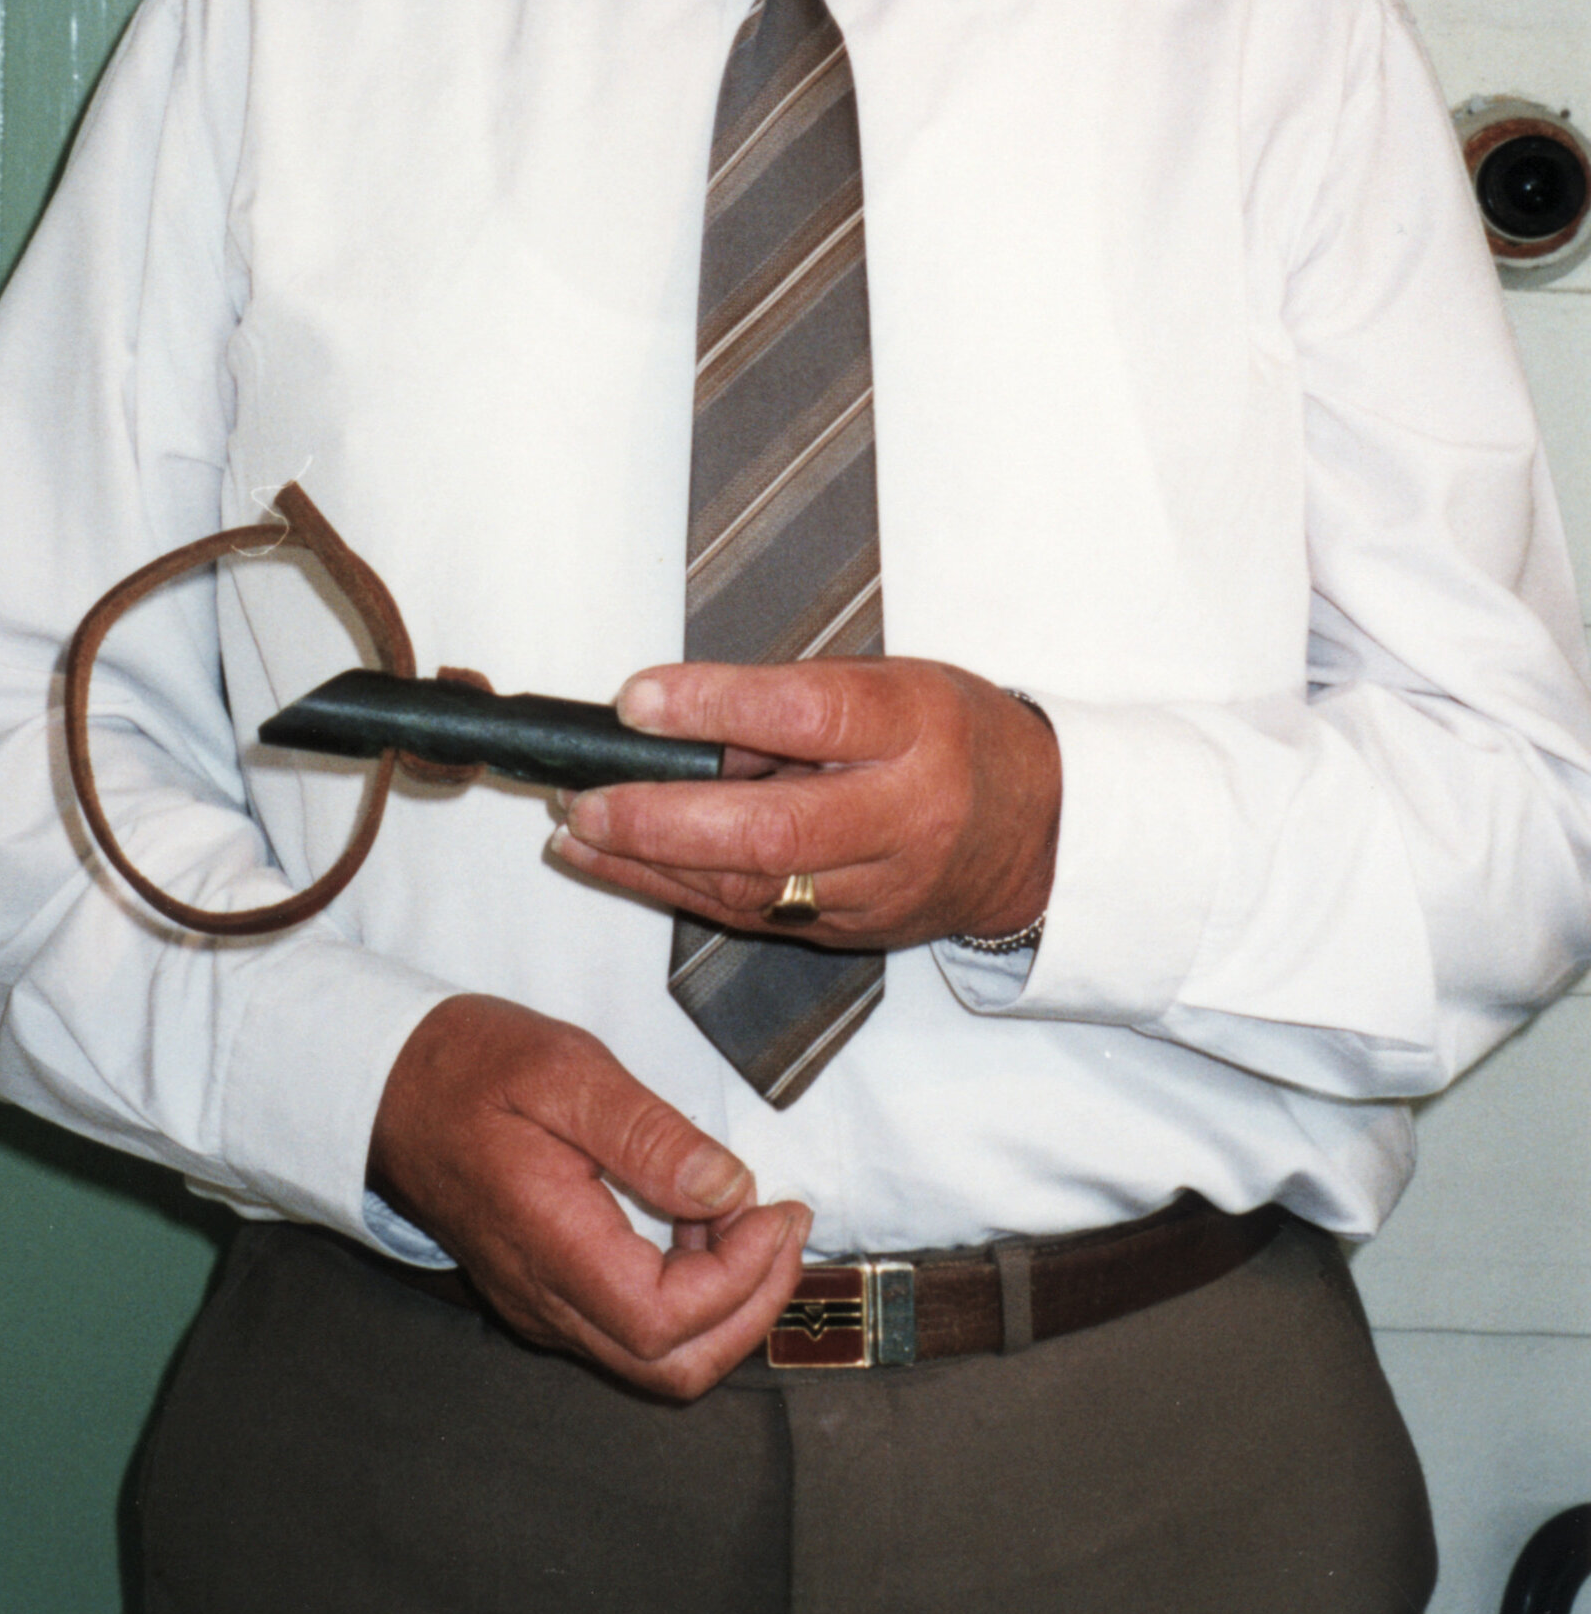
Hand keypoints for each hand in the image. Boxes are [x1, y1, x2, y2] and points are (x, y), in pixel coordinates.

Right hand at [367, 993, 811, 1400]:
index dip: (742, 1279)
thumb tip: (728, 1187)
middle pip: (672, 1367)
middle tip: (785, 1227)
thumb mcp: (562, 1069)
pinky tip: (696, 1223)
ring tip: (749, 1217)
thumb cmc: (466, 1067)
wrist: (386, 1086)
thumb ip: (648, 1133)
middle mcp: (544, 1297)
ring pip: (656, 1358)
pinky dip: (688, 1295)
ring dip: (724, 1303)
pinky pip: (630, 1328)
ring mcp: (542, 1303)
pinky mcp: (545, 1293)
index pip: (666, 1320)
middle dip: (752, 1308)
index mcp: (547, 1244)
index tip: (774, 1209)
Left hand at [551, 658, 1058, 952]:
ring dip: (650, 862)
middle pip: (777, 830)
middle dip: (666, 820)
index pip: (810, 717)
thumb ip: (791, 700)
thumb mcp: (891, 681)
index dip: (718, 706)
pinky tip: (615, 863)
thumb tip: (673, 715)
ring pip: (753, 888)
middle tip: (587, 798)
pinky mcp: (851, 932)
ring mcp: (879, 887)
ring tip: (577, 829)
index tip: (637, 699)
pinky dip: (674, 890)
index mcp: (917, 727)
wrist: (1036, 831)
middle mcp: (904, 815)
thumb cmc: (950, 733)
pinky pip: (751, 915)